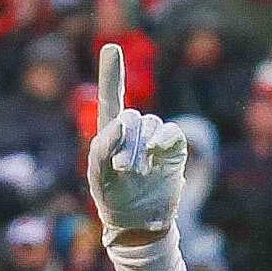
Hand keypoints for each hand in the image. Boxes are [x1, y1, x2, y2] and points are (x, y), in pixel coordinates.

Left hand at [85, 43, 189, 243]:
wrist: (139, 222)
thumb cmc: (113, 200)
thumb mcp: (98, 177)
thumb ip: (101, 148)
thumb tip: (120, 123)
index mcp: (110, 135)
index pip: (112, 99)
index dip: (113, 74)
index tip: (111, 48)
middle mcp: (134, 132)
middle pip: (131, 116)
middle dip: (124, 139)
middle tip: (122, 168)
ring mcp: (155, 139)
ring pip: (149, 125)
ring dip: (140, 147)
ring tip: (135, 172)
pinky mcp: (173, 148)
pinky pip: (170, 133)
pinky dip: (162, 141)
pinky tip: (155, 155)